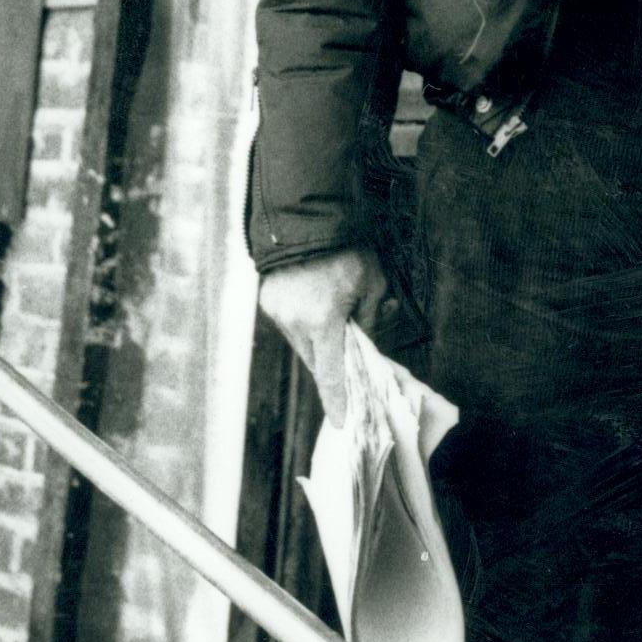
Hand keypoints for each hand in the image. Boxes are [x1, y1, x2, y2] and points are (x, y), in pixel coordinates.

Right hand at [257, 247, 394, 427]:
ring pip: (301, 345)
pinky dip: (303, 326)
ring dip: (317, 346)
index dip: (337, 401)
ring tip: (334, 333)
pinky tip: (315, 313)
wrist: (306, 219)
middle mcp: (295, 322)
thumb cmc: (345, 250)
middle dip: (331, 369)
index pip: (331, 374)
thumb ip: (371, 316)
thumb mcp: (372, 282)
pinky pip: (290, 326)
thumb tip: (367, 336)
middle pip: (315, 362)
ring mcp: (278, 312)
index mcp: (323, 321)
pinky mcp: (268, 301)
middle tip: (348, 372)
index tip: (341, 423)